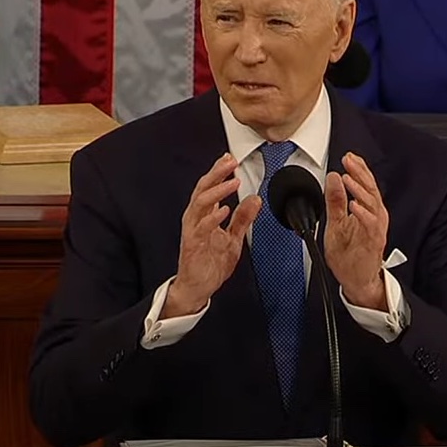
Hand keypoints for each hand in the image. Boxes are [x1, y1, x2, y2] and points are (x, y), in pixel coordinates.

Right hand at [164, 153, 262, 317]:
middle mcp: (196, 220)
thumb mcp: (233, 238)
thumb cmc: (210, 264)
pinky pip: (201, 228)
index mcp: (205, 216)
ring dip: (217, 191)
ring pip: (200, 203)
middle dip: (217, 173)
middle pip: (203, 189)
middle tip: (230, 162)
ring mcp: (193, 231)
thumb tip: (254, 200)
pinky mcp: (192, 245)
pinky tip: (225, 210)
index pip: (210, 187)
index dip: (219, 172)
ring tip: (231, 181)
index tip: (230, 159)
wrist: (197, 288)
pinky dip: (213, 217)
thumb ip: (243, 219)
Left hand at [324, 152, 388, 310]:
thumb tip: (333, 179)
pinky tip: (354, 205)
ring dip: (360, 190)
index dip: (359, 169)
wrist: (356, 280)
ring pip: (372, 204)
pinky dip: (363, 214)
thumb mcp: (335, 223)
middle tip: (349, 161)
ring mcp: (375, 229)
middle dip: (360, 173)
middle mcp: (374, 217)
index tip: (348, 157)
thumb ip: (335, 201)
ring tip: (349, 179)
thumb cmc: (349, 255)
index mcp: (366, 211)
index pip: (365, 185)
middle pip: (371, 189)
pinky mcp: (373, 242)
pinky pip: (370, 225)